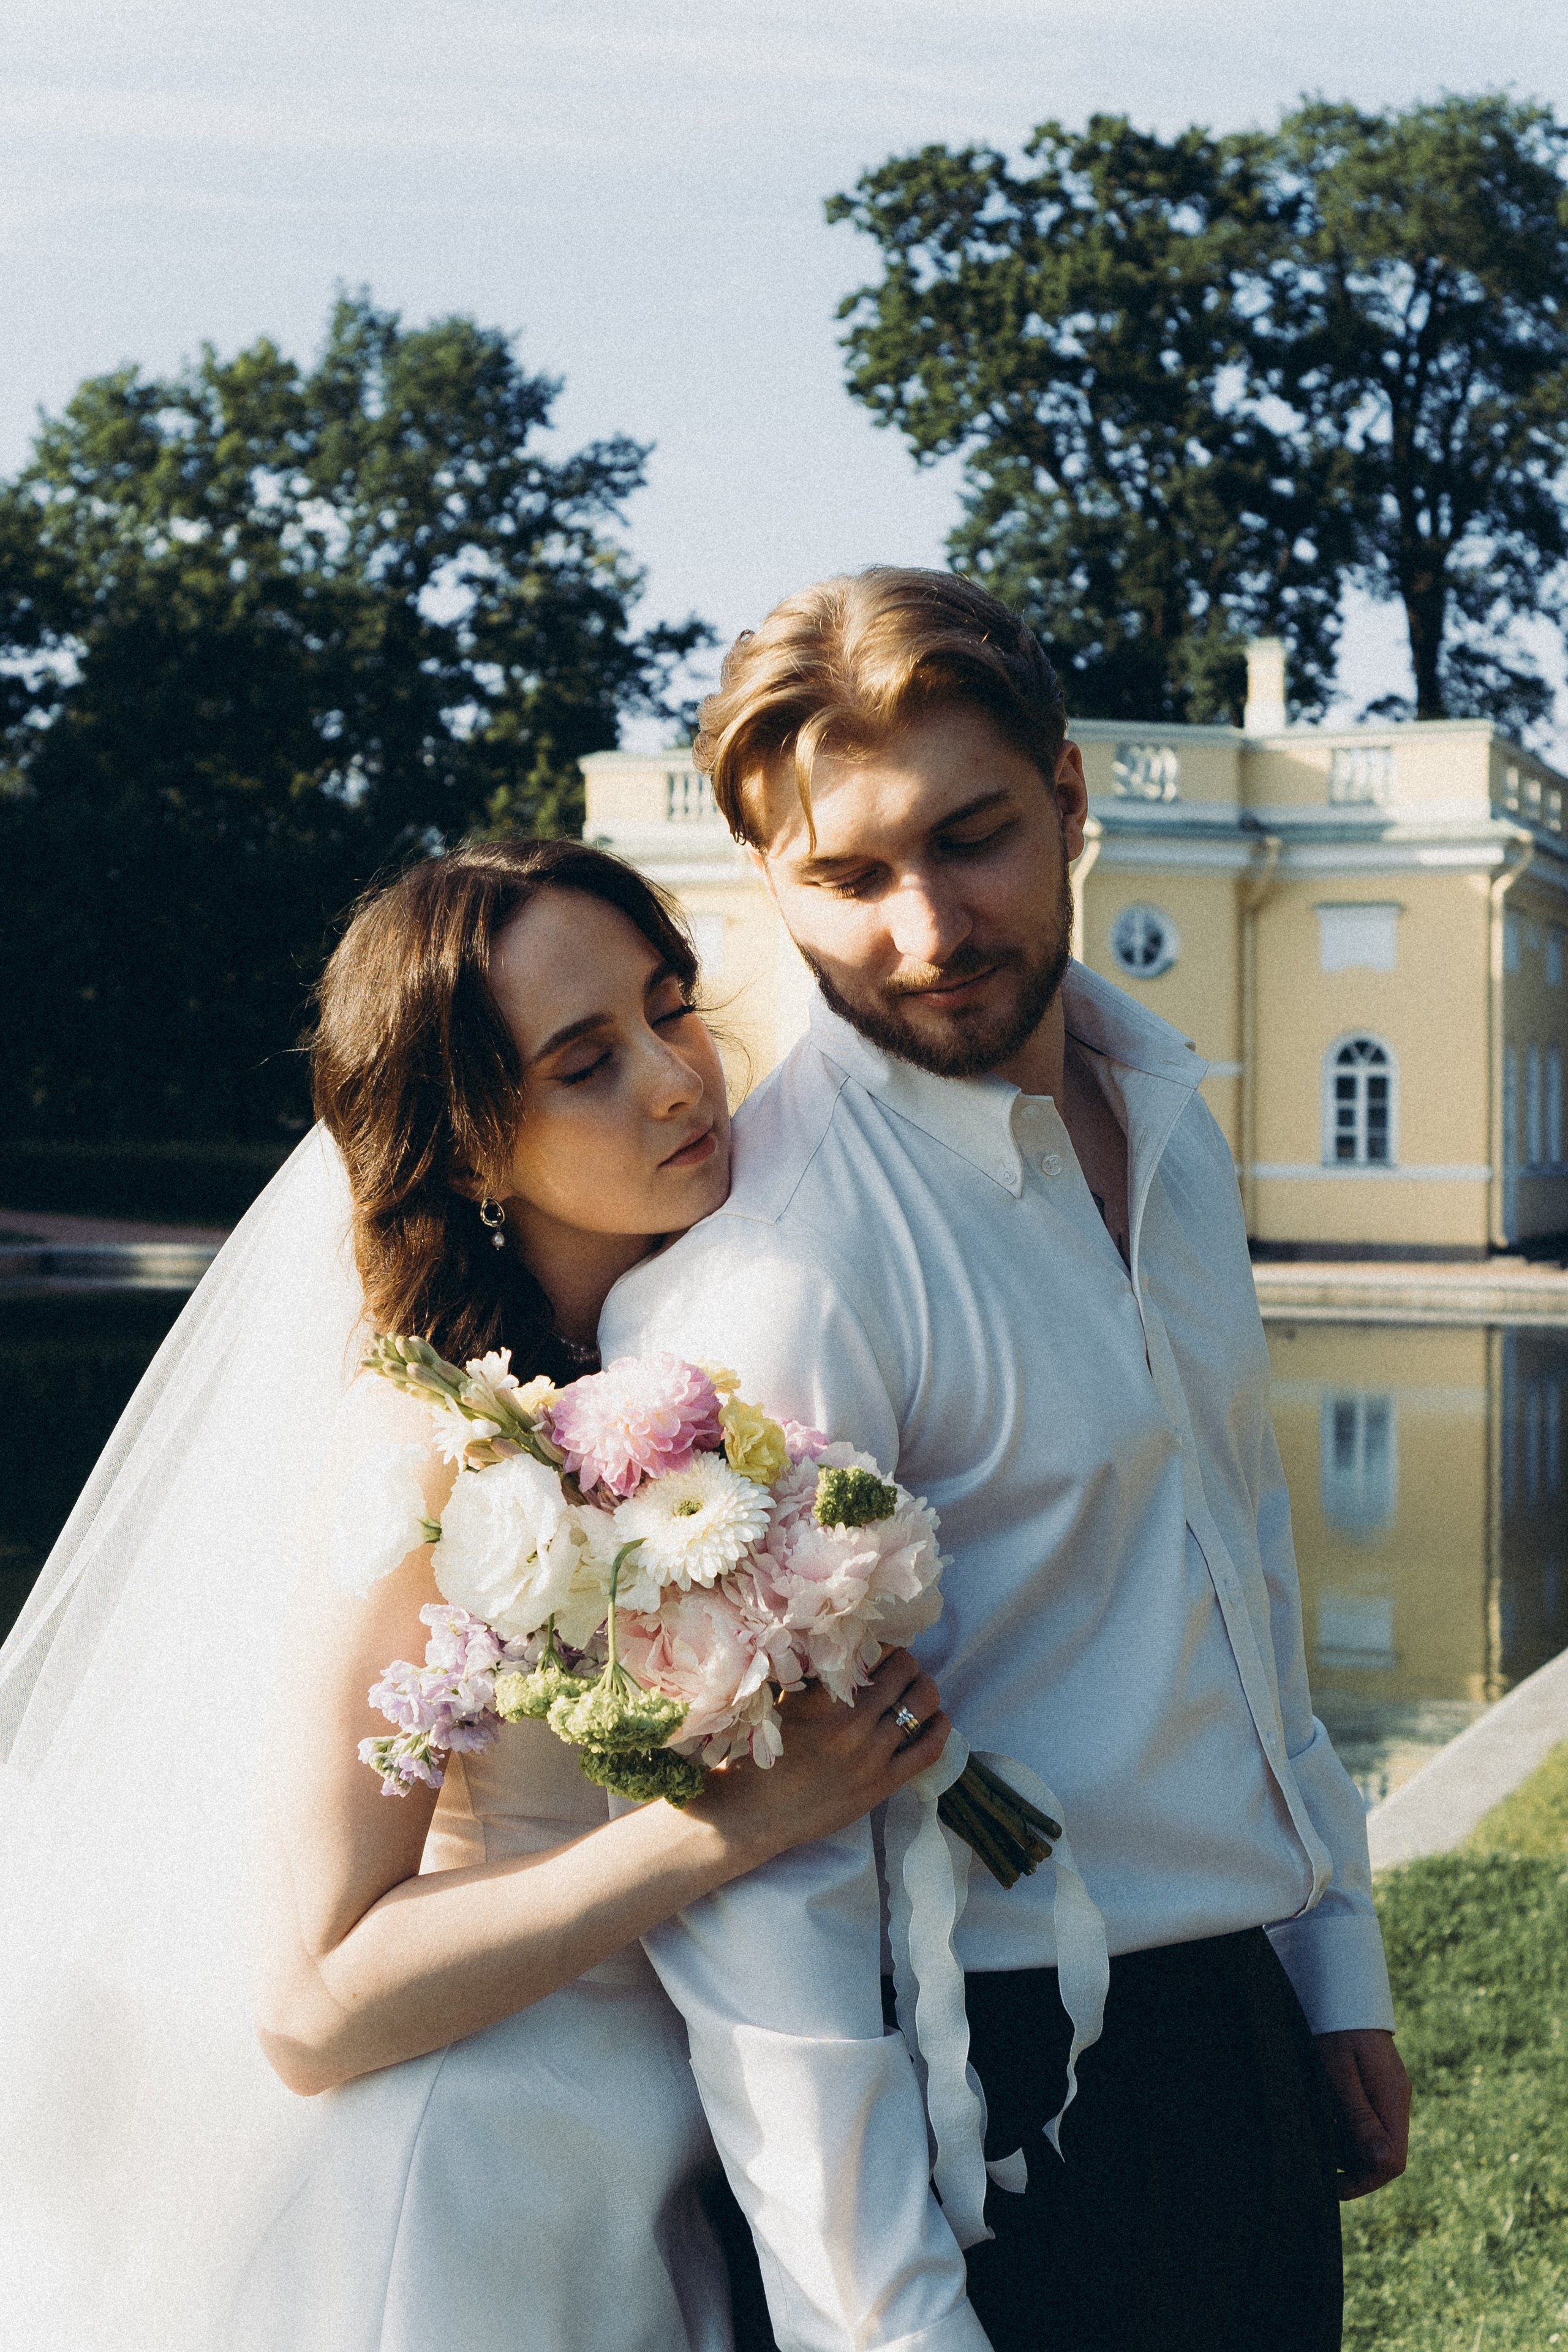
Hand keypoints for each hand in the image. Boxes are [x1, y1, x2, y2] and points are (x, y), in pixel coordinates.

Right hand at [693, 1649, 948, 1865]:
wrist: (754, 1813)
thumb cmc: (762, 1755)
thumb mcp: (786, 1703)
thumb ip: (818, 1677)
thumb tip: (851, 1645)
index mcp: (825, 1699)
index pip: (874, 1651)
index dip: (883, 1644)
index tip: (882, 1647)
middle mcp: (852, 1724)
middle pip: (903, 1671)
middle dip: (905, 1662)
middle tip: (900, 1666)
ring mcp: (871, 1756)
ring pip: (921, 1704)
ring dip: (924, 1687)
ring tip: (918, 1686)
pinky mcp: (882, 1784)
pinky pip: (927, 1750)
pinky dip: (939, 1728)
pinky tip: (937, 1718)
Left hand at [1315, 2028, 1410, 2199]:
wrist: (1340, 1986)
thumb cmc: (1334, 2025)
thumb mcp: (1338, 2070)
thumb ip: (1359, 2115)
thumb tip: (1384, 2164)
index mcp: (1392, 2099)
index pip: (1393, 2162)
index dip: (1365, 2182)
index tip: (1333, 2187)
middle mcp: (1395, 2099)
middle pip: (1383, 2154)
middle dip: (1352, 2167)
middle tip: (1317, 2163)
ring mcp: (1387, 2091)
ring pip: (1372, 2138)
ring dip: (1345, 2146)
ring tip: (1314, 2132)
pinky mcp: (1375, 2083)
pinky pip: (1365, 2118)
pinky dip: (1343, 2125)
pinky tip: (1320, 2114)